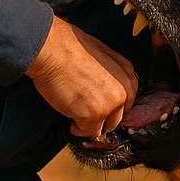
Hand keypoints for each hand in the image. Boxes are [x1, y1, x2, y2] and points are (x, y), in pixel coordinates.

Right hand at [26, 16, 136, 137]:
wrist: (53, 50)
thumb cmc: (70, 48)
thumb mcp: (101, 55)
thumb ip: (110, 74)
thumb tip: (105, 90)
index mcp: (127, 74)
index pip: (127, 100)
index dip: (112, 107)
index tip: (100, 108)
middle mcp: (124, 91)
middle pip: (118, 117)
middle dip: (103, 118)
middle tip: (86, 115)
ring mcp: (110, 105)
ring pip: (104, 127)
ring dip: (91, 125)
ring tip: (76, 117)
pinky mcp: (94, 116)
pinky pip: (89, 132)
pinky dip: (78, 130)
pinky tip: (70, 121)